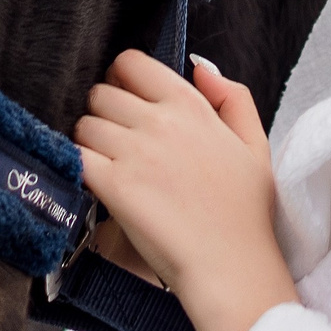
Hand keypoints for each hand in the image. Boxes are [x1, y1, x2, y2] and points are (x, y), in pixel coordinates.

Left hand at [74, 51, 298, 330]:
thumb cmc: (246, 213)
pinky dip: (77, 168)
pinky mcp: (113, 186)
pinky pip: (75, 158)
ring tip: (107, 168)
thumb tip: (198, 66)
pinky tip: (94, 184)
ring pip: (83, 126)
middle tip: (115, 142)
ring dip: (88, 144)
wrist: (232, 267)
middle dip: (102, 114)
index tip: (125, 101)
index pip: (131, 63)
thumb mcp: (255, 144)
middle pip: (100, 94)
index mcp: (190, 105)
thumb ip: (232, 97)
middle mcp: (158, 122)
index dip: (120, 79)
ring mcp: (133, 153)